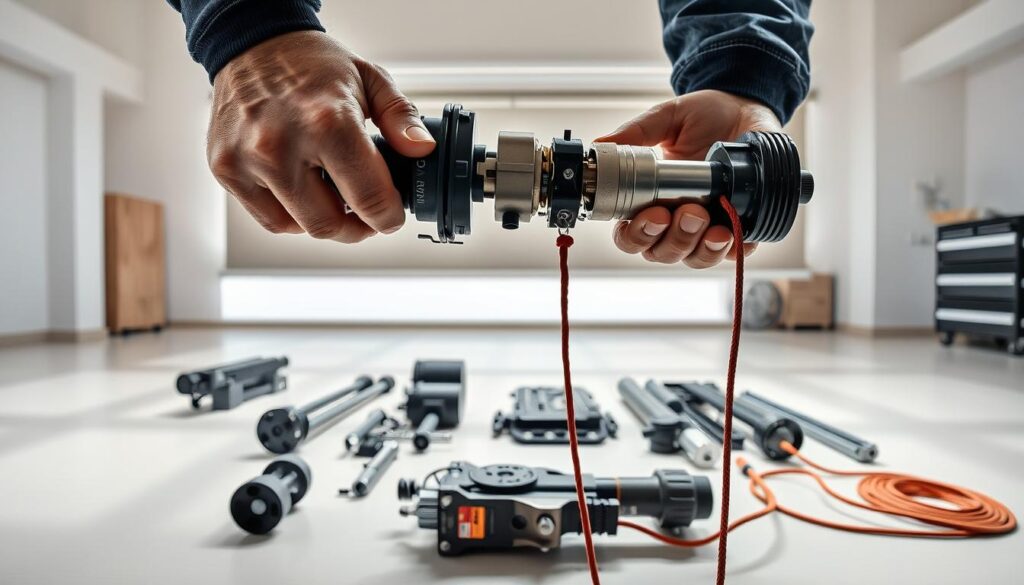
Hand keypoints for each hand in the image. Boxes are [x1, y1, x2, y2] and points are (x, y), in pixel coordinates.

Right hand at [207, 31, 433, 241]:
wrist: (253, 43)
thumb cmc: (311, 63)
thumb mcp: (370, 79)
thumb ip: (401, 118)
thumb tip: (422, 149)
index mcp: (327, 122)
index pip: (369, 199)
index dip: (388, 217)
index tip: (392, 215)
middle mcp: (281, 145)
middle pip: (330, 225)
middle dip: (357, 227)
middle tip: (367, 214)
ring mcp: (248, 160)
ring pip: (299, 227)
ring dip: (325, 220)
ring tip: (334, 194)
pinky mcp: (226, 169)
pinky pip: (269, 218)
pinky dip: (293, 215)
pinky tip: (305, 190)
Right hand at [597, 90, 779, 266]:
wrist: (748, 110)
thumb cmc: (707, 115)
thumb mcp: (669, 117)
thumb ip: (636, 132)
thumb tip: (600, 146)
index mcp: (650, 200)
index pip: (631, 235)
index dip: (637, 235)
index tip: (654, 215)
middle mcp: (675, 220)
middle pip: (661, 252)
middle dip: (674, 239)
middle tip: (690, 211)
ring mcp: (708, 227)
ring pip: (694, 258)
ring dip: (699, 246)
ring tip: (708, 217)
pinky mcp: (741, 227)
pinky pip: (734, 254)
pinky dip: (731, 248)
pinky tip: (732, 230)